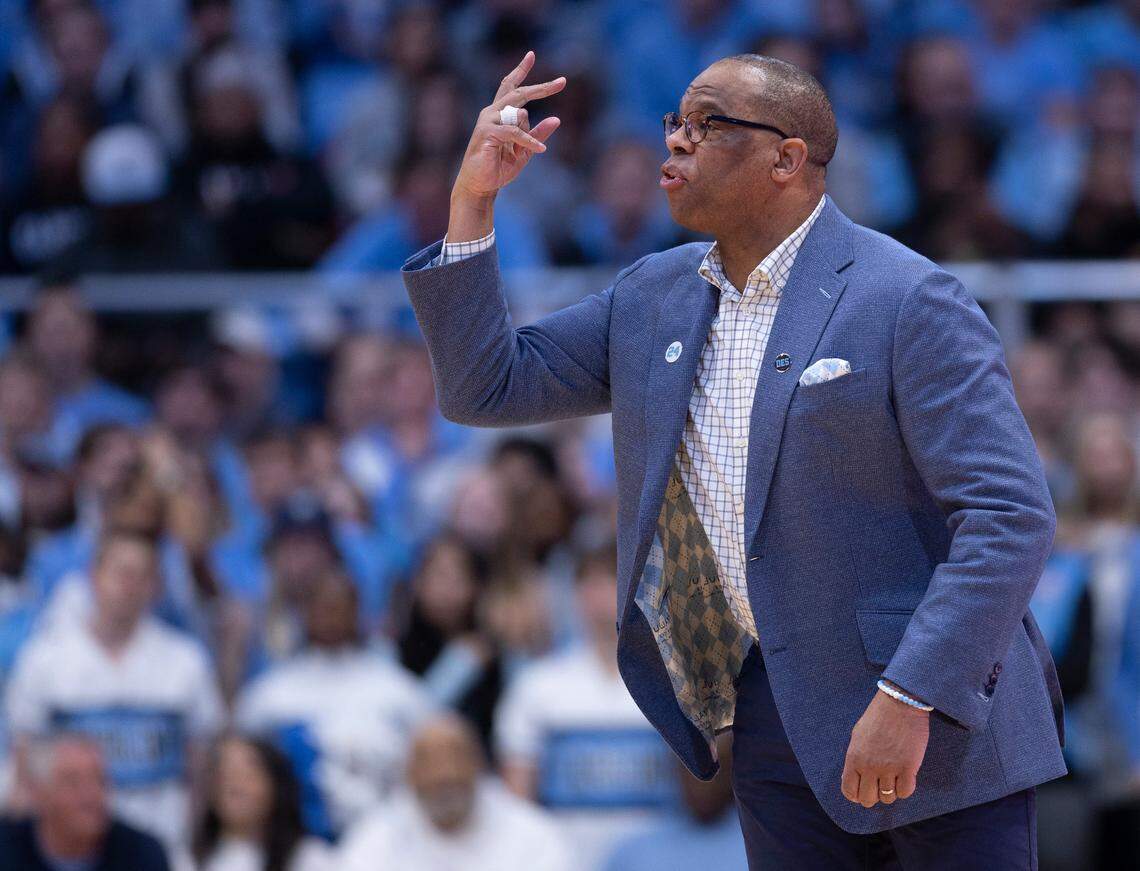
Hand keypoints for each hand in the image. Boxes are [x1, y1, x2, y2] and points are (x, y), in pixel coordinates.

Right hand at [452, 50, 563, 203]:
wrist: (480, 186)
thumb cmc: (498, 168)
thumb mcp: (525, 151)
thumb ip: (539, 134)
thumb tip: (556, 119)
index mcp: (500, 114)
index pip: (511, 87)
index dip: (521, 70)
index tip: (531, 55)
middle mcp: (492, 112)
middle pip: (518, 92)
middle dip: (541, 88)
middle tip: (562, 82)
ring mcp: (488, 120)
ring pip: (519, 114)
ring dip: (527, 136)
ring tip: (527, 152)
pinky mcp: (487, 132)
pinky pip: (515, 131)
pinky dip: (529, 141)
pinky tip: (540, 150)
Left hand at [841, 686, 928, 807]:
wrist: (899, 703)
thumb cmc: (878, 717)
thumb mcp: (857, 736)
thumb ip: (855, 758)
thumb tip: (855, 777)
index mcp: (854, 758)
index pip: (849, 791)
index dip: (856, 795)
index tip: (863, 791)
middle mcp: (869, 766)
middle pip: (868, 799)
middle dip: (873, 796)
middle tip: (880, 786)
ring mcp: (889, 768)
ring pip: (888, 798)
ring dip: (891, 791)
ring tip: (894, 777)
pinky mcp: (908, 767)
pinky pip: (905, 792)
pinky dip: (906, 788)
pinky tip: (906, 776)